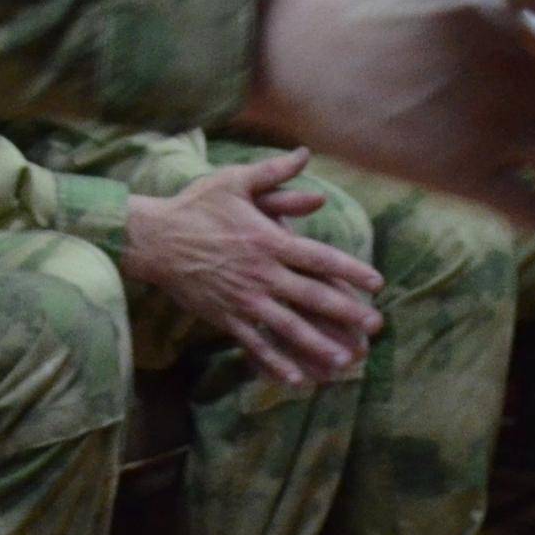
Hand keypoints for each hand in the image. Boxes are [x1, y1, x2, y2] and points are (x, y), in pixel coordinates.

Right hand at [121, 150, 382, 386]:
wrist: (156, 239)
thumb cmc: (196, 206)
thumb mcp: (235, 181)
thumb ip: (274, 172)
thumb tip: (305, 154)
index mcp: (268, 240)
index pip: (320, 258)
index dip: (351, 270)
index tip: (377, 282)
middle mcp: (262, 273)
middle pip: (312, 296)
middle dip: (347, 312)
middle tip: (375, 326)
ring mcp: (244, 299)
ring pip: (289, 327)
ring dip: (319, 345)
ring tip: (346, 361)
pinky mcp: (226, 317)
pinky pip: (256, 344)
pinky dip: (276, 362)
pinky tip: (297, 379)